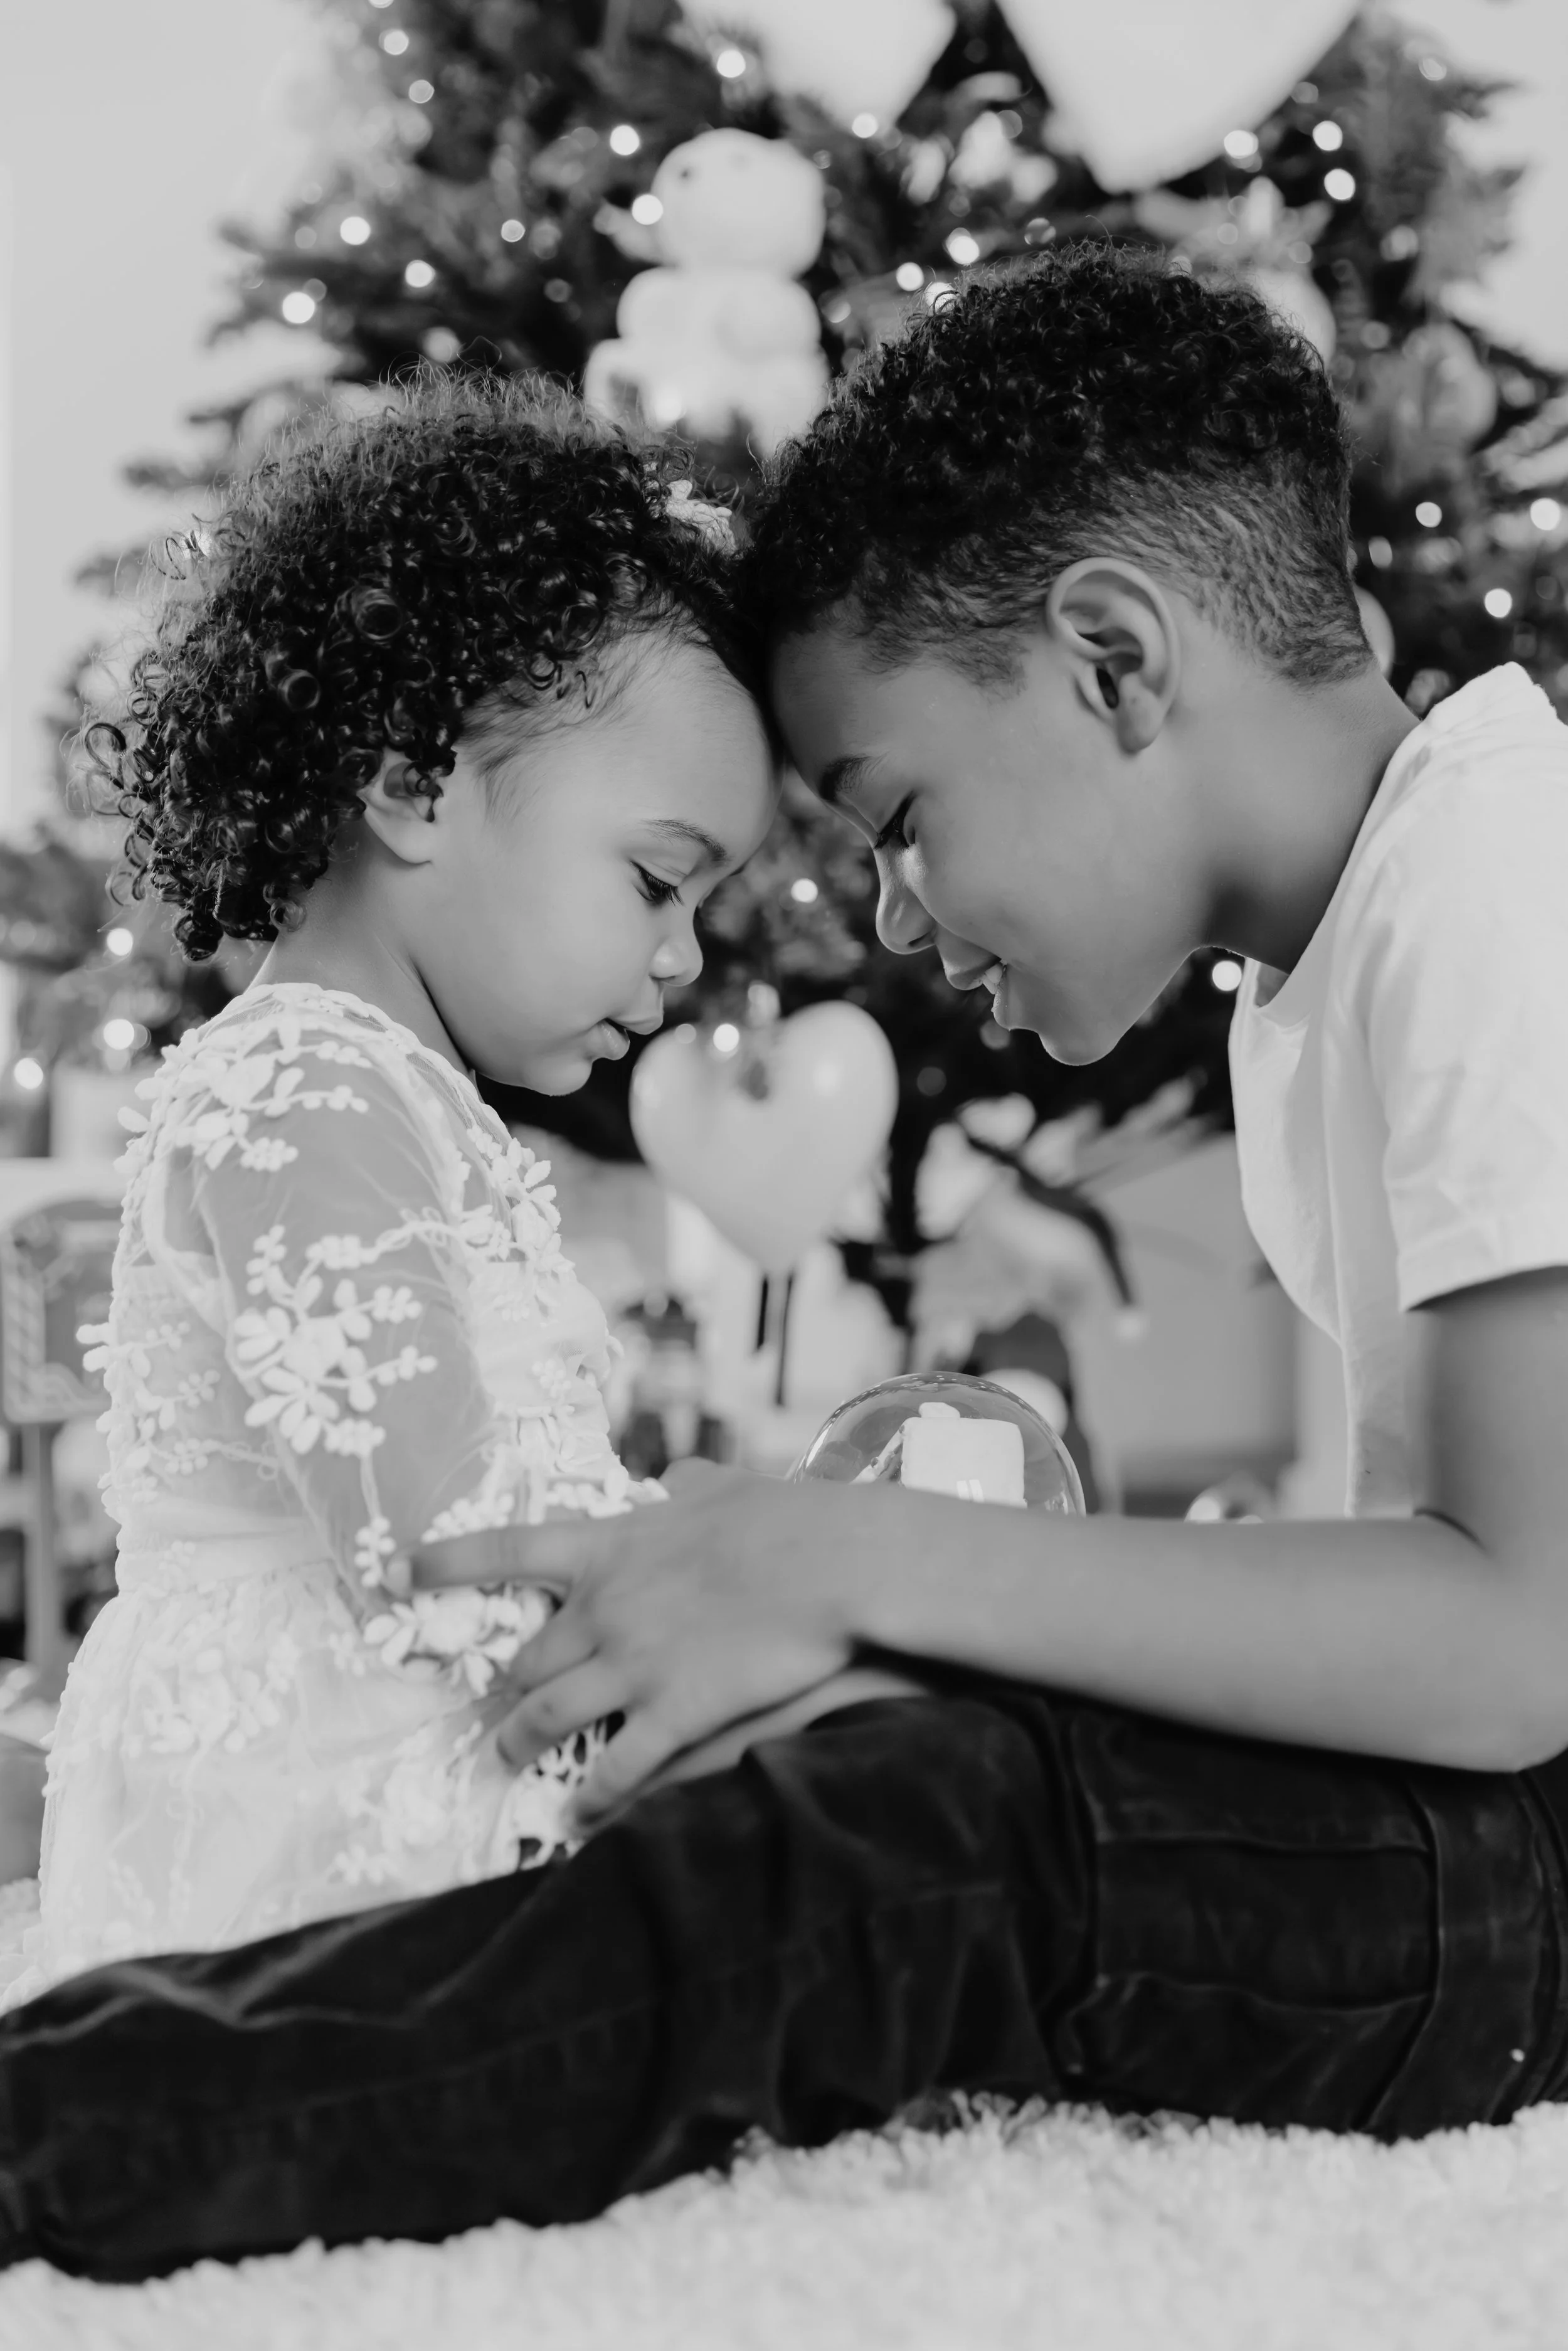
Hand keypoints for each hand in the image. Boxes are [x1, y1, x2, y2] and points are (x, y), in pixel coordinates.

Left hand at [400, 1460, 910, 1825]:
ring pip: (547, 1716)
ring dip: (519, 1743)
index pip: (504, 1550)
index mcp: (609, 1546)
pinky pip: (616, 1768)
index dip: (445, 1563)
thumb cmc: (786, 1516)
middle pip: (525, 1657)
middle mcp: (603, 1608)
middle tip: (482, 1706)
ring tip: (503, 1764)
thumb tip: (679, 1476)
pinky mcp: (673, 1712)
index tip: (398, 1573)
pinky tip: (579, 1821)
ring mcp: (632, 1665)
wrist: (833, 1563)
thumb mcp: (726, 1489)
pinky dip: (592, 1799)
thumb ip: (690, 1487)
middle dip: (499, 1686)